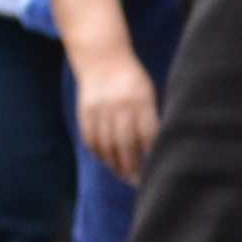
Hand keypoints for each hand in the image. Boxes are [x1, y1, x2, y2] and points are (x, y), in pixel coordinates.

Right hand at [71, 51, 159, 184]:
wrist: (103, 59)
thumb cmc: (133, 81)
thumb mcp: (148, 94)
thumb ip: (150, 118)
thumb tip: (155, 150)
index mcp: (141, 100)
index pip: (148, 134)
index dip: (151, 155)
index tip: (156, 169)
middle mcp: (119, 105)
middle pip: (125, 144)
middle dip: (132, 167)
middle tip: (138, 181)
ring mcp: (99, 109)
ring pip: (106, 146)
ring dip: (115, 165)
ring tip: (125, 176)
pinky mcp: (85, 113)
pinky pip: (91, 140)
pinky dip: (99, 155)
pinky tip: (108, 162)